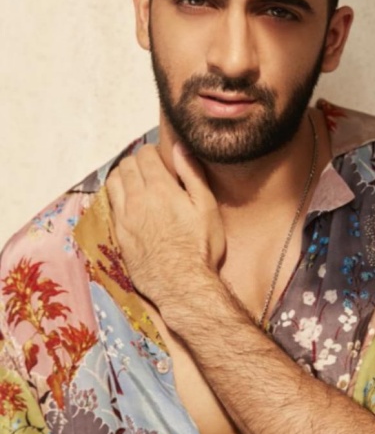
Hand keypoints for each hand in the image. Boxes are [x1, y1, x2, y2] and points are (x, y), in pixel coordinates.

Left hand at [105, 143, 225, 310]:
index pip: (144, 155)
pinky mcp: (118, 234)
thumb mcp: (207, 208)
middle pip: (126, 165)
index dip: (153, 153)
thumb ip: (192, 174)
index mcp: (161, 188)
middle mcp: (137, 199)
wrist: (182, 286)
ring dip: (123, 177)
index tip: (161, 160)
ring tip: (137, 184)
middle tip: (150, 171)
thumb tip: (179, 148)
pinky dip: (116, 197)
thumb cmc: (201, 248)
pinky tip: (129, 204)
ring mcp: (124, 218)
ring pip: (113, 182)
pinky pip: (108, 204)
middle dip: (137, 162)